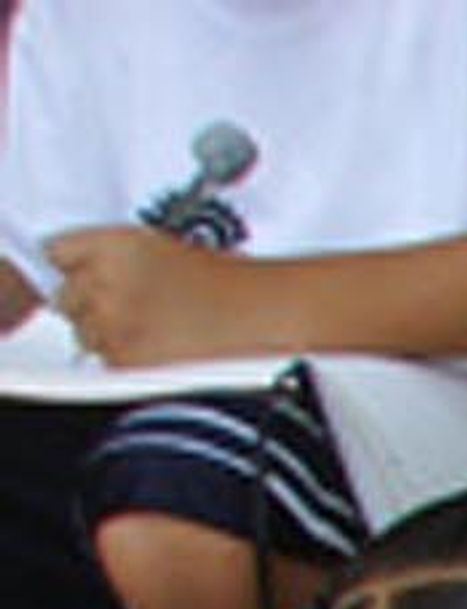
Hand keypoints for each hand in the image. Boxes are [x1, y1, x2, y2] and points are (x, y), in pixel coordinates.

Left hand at [43, 225, 279, 366]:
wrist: (268, 318)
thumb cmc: (231, 285)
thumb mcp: (162, 248)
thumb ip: (112, 256)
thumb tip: (81, 275)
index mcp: (112, 244)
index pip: (56, 253)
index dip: (75, 266)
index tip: (88, 274)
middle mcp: (105, 280)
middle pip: (65, 297)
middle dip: (91, 303)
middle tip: (134, 307)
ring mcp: (112, 323)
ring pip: (84, 334)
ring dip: (108, 334)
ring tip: (152, 330)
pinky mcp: (128, 362)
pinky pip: (107, 362)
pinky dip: (127, 359)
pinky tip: (160, 349)